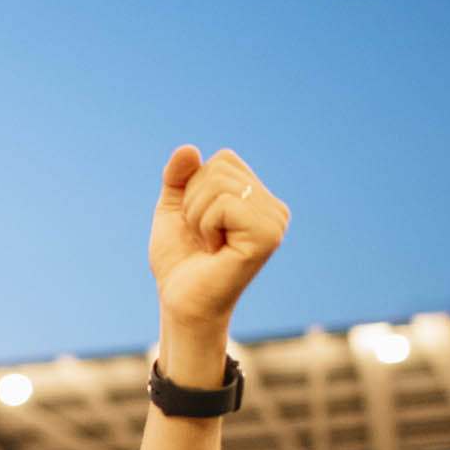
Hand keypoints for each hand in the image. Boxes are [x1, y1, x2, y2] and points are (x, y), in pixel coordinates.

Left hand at [149, 147, 288, 337]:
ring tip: (209, 245)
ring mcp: (275, 222)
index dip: (195, 188)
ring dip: (197, 217)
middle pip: (220, 169)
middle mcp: (274, 209)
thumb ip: (178, 177)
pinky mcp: (267, 236)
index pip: (223, 159)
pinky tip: (216, 250)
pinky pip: (223, 204)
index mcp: (259, 199)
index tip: (200, 224)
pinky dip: (205, 226)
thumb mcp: (173, 209)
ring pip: (219, 184)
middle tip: (203, 238)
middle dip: (194, 203)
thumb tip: (189, 148)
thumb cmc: (180, 261)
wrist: (181, 302)